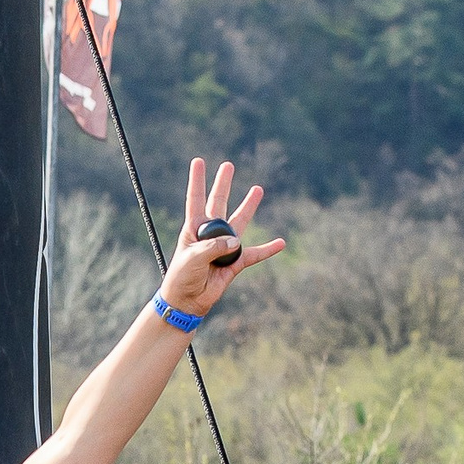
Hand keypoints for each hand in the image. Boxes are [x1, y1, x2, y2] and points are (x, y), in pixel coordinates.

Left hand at [156, 159, 284, 319]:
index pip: (195, 199)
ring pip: (239, 222)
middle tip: (228, 165)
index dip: (197, 180)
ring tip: (257, 189)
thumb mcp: (193, 258)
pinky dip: (267, 250)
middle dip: (222, 184)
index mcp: (193, 229)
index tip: (198, 161)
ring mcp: (223, 247)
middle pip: (218, 203)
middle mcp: (209, 234)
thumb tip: (236, 241)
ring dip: (248, 206)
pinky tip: (280, 243)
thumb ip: (214, 247)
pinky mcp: (234, 263)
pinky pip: (254, 254)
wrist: (186, 302)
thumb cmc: (182, 278)